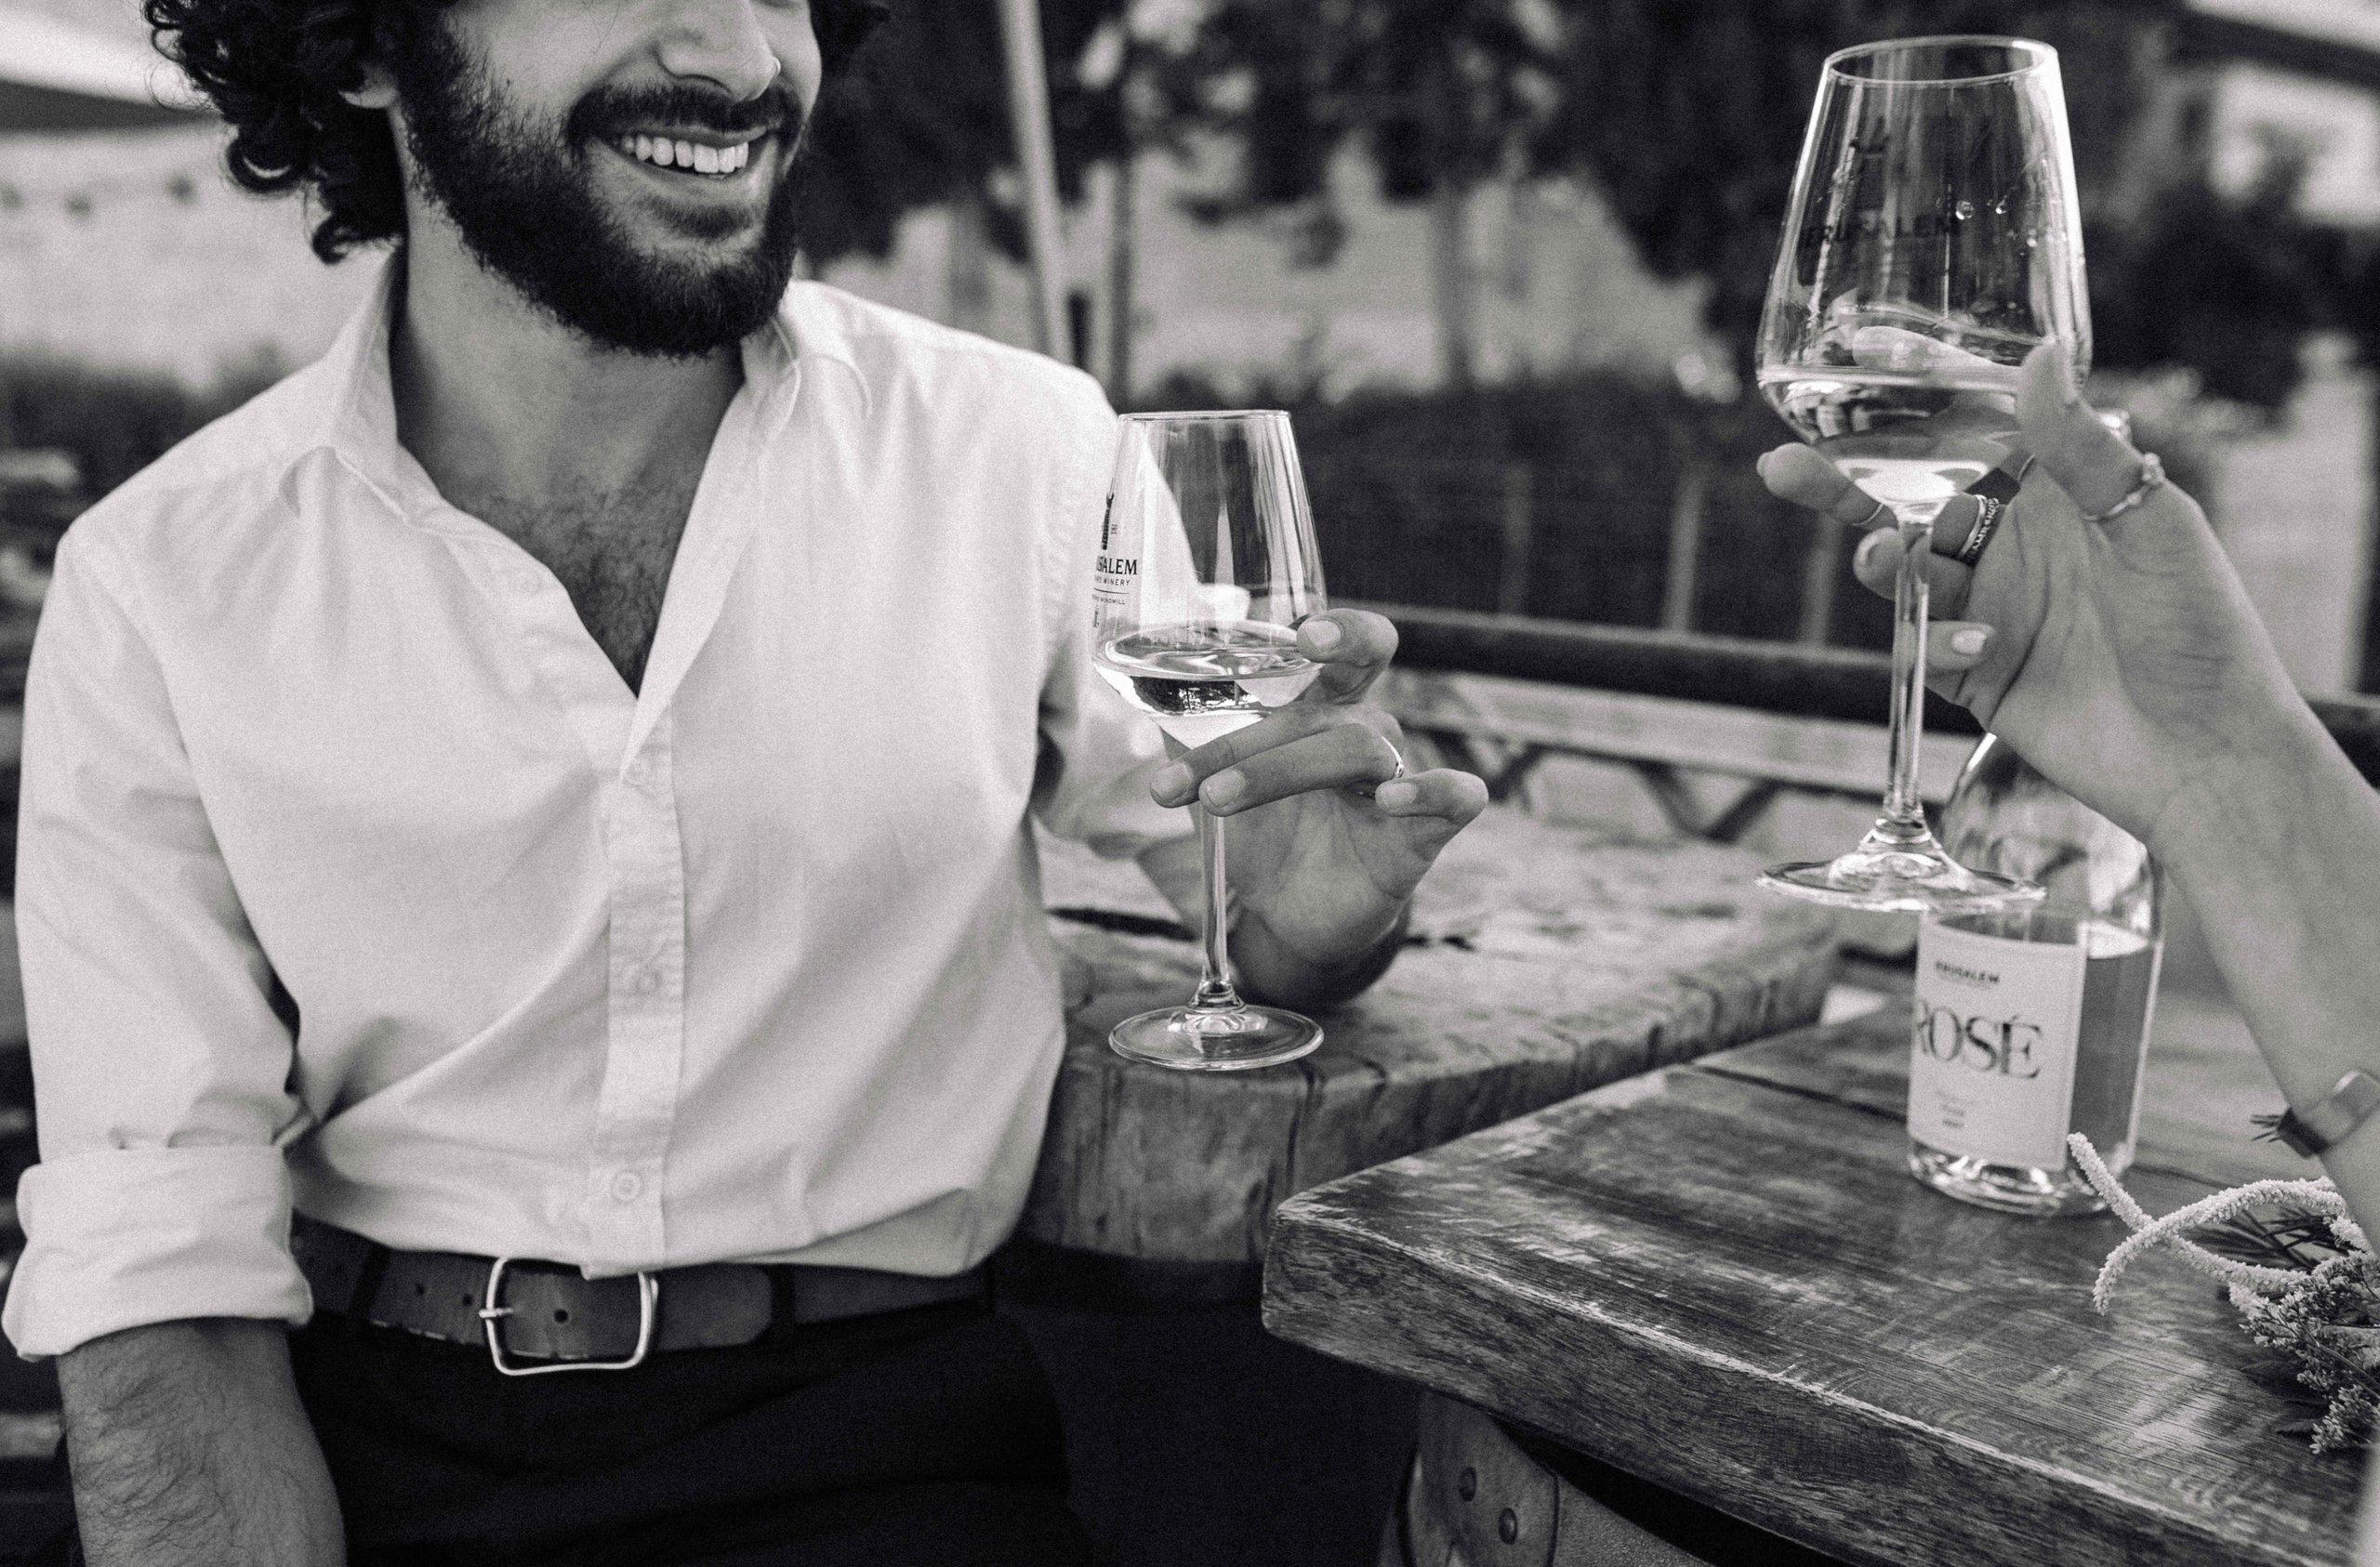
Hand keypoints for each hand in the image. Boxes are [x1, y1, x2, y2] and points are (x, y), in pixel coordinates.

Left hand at [1146, 608, 1486, 968]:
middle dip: (1255, 744)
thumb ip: (1191, 738)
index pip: (1355, 651)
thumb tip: (1139, 693)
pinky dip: (1429, 790)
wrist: (1294, 918)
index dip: (1343, 633)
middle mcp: (1369, 737)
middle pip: (1328, 714)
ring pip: (1360, 751)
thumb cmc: (1268, 837)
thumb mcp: (1220, 785)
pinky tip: (1390, 799)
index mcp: (1328, 713)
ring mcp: (1400, 782)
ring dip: (1278, 773)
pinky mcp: (1422, 835)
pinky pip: (1455, 797)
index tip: (1303, 636)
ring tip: (1216, 803)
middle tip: (1208, 775)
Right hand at [1758, 339, 2303, 848]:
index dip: (1919, 394)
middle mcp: (2015, 546)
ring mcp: (1990, 610)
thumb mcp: (2150, 522)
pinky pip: (1920, 647)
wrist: (2206, 755)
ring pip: (1902, 571)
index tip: (1862, 357)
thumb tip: (2040, 354)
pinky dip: (1936, 642)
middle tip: (1780, 466)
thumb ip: (2082, 447)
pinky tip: (1985, 651)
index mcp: (2060, 495)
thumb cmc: (2201, 630)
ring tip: (1882, 557)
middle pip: (1910, 499)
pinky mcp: (1974, 675)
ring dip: (1881, 559)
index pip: (1976, 428)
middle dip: (1842, 483)